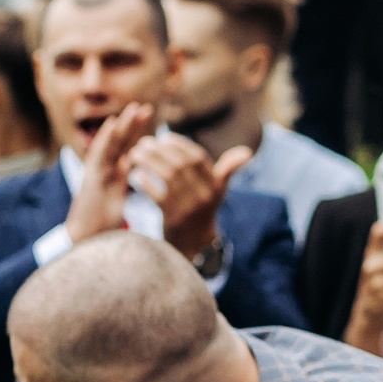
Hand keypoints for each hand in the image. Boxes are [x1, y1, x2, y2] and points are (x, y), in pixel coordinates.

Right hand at [65, 106, 144, 242]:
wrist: (87, 238)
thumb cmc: (102, 223)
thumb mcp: (118, 200)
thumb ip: (124, 185)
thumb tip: (134, 173)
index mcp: (114, 175)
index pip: (128, 149)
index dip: (138, 135)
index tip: (151, 120)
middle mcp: (104, 170)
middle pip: (120, 143)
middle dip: (132, 125)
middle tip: (145, 108)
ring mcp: (97, 172)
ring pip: (110, 144)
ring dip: (121, 126)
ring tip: (133, 110)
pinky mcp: (91, 177)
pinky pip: (99, 154)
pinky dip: (106, 138)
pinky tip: (113, 124)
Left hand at [125, 132, 250, 257]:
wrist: (195, 244)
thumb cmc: (202, 210)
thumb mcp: (218, 191)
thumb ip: (228, 169)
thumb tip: (247, 152)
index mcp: (215, 185)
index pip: (197, 157)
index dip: (179, 144)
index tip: (163, 137)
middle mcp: (206, 196)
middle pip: (180, 164)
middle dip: (159, 150)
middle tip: (143, 143)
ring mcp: (190, 208)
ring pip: (167, 176)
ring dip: (149, 161)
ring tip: (134, 154)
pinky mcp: (174, 219)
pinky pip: (157, 195)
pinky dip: (145, 182)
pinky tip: (135, 174)